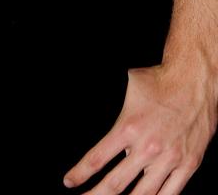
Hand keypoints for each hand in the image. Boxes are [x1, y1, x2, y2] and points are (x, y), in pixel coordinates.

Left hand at [64, 63, 217, 193]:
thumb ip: (120, 115)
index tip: (69, 182)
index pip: (97, 158)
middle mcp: (147, 147)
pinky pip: (171, 193)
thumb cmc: (160, 81)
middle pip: (115, 183)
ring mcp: (169, 159)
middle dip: (96, 194)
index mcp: (128, 127)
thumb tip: (113, 133)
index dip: (81, 173)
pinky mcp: (188, 165)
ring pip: (142, 194)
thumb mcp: (128, 89)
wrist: (194, 80)